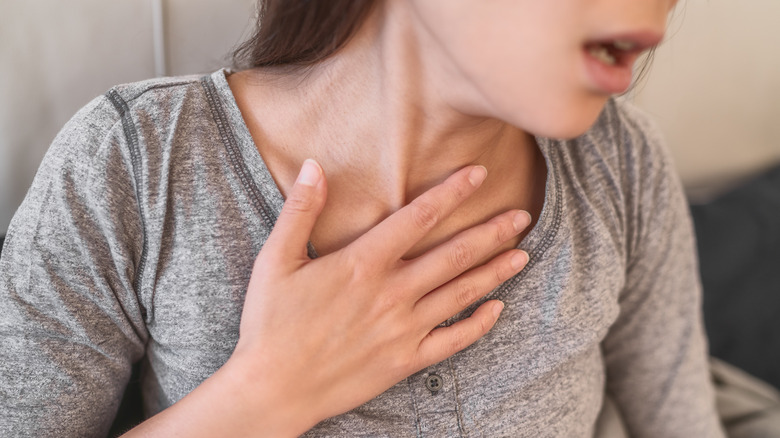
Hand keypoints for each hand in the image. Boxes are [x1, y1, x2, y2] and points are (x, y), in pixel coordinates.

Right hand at [229, 159, 530, 434]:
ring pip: (460, 293)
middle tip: (522, 215)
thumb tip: (315, 165)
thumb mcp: (276, 260)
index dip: (452, 192)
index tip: (479, 174)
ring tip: (523, 254)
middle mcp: (391, 293)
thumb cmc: (271, 323)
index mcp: (362, 264)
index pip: (418, 217)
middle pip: (453, 255)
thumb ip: (300, 211)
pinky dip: (478, 324)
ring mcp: (403, 329)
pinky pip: (453, 340)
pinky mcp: (406, 360)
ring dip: (494, 272)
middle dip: (491, 232)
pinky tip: (498, 309)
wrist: (273, 389)